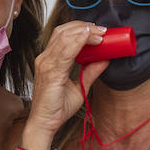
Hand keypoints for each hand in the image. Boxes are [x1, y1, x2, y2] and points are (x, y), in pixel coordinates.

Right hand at [23, 22, 107, 143]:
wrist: (44, 124)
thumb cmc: (56, 107)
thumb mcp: (79, 86)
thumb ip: (90, 72)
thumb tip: (105, 59)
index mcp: (50, 60)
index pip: (63, 35)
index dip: (81, 28)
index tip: (98, 31)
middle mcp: (46, 59)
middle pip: (63, 31)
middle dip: (84, 26)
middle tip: (102, 30)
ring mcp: (46, 64)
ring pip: (64, 37)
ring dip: (84, 32)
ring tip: (99, 34)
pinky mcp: (51, 73)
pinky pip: (65, 52)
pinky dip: (78, 41)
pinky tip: (88, 38)